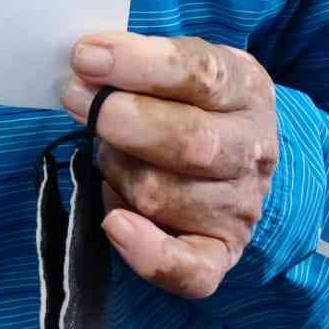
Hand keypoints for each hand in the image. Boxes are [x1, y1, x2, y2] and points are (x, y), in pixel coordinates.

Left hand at [62, 33, 277, 299]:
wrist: (232, 148)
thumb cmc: (187, 96)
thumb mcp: (178, 60)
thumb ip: (139, 60)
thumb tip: (87, 64)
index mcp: (245, 89)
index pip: (199, 74)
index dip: (137, 65)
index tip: (86, 57)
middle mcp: (252, 150)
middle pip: (190, 143)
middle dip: (120, 120)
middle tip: (75, 98)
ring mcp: (239, 207)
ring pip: (164, 196)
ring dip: (116, 169)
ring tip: (104, 150)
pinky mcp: (221, 253)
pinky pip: (189, 270)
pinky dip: (147, 252)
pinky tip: (115, 223)